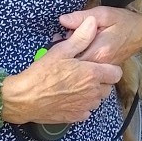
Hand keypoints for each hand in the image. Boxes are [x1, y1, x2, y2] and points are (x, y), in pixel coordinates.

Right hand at [2, 16, 121, 124]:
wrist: (25, 99)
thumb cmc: (42, 74)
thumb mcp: (61, 51)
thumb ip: (81, 37)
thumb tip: (92, 23)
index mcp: (92, 74)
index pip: (116, 73)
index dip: (109, 67)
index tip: (98, 65)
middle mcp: (93, 93)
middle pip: (108, 87)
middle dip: (100, 80)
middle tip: (84, 73)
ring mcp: (85, 107)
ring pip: (98, 99)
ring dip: (91, 93)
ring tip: (75, 84)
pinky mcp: (76, 117)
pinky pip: (86, 111)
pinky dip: (81, 104)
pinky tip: (69, 97)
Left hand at [58, 6, 141, 65]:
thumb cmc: (124, 21)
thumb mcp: (104, 13)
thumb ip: (82, 17)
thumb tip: (62, 20)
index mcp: (99, 51)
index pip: (73, 58)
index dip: (62, 49)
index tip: (57, 38)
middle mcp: (101, 65)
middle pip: (75, 67)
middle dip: (65, 55)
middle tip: (59, 39)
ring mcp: (104, 70)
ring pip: (81, 71)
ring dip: (72, 60)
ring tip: (68, 46)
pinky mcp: (106, 70)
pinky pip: (89, 70)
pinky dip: (81, 62)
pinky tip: (78, 51)